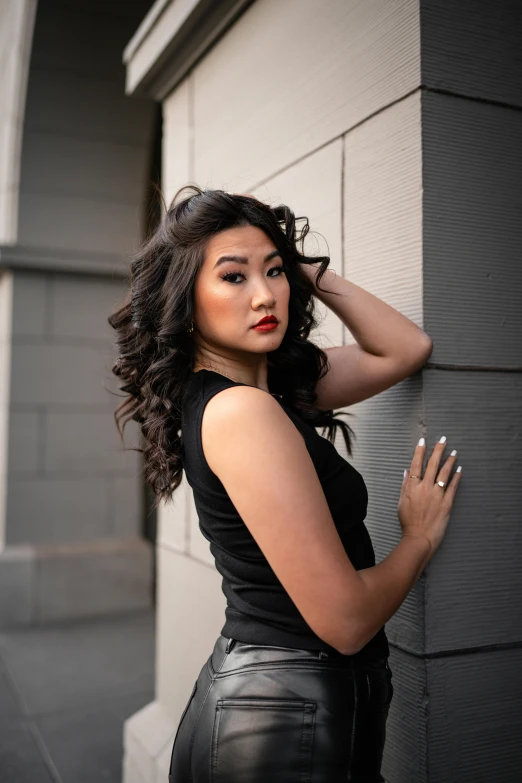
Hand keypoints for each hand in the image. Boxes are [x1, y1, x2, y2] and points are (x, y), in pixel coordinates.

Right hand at [397, 436, 461, 554]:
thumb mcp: (401, 502)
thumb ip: (405, 486)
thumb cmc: (408, 522)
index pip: (416, 464)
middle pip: (432, 465)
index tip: (423, 441)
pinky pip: (453, 486)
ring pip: (444, 473)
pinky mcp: (447, 502)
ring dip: (449, 461)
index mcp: (412, 486)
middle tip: (443, 440)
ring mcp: (437, 494)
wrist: (419, 537)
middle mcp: (425, 487)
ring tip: (454, 452)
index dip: (420, 451)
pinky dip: (457, 476)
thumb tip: (407, 472)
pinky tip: (459, 469)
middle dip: (438, 450)